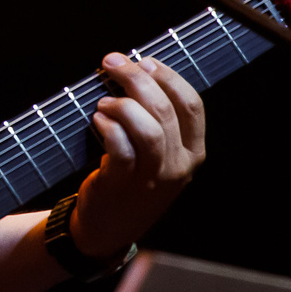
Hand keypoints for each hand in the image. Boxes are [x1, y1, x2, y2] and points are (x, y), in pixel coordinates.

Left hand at [71, 52, 206, 256]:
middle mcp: (179, 166)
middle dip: (137, 78)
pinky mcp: (123, 185)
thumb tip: (136, 71)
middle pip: (166, 110)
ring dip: (123, 105)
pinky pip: (120, 148)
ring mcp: (153, 178)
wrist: (106, 230)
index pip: (193, 105)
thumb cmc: (131, 182)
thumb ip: (157, 121)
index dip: (169, 77)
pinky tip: (97, 119)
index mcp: (193, 153)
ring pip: (149, 128)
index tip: (144, 61)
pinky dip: (108, 126)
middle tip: (112, 63)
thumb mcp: (158, 157)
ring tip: (104, 102)